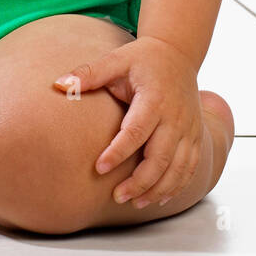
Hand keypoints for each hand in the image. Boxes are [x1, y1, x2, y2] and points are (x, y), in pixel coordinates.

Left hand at [52, 35, 203, 207]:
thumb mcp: (116, 59)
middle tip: (117, 196)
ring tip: (134, 202)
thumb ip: (89, 73)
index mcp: (155, 98)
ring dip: (158, 189)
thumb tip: (58, 84)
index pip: (136, 131)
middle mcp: (176, 116)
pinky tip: (158, 197)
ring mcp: (190, 128)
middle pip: (160, 157)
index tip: (99, 168)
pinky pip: (191, 167)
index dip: (118, 152)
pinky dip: (177, 185)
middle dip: (139, 181)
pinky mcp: (197, 135)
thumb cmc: (142, 59)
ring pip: (178, 168)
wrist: (178, 53)